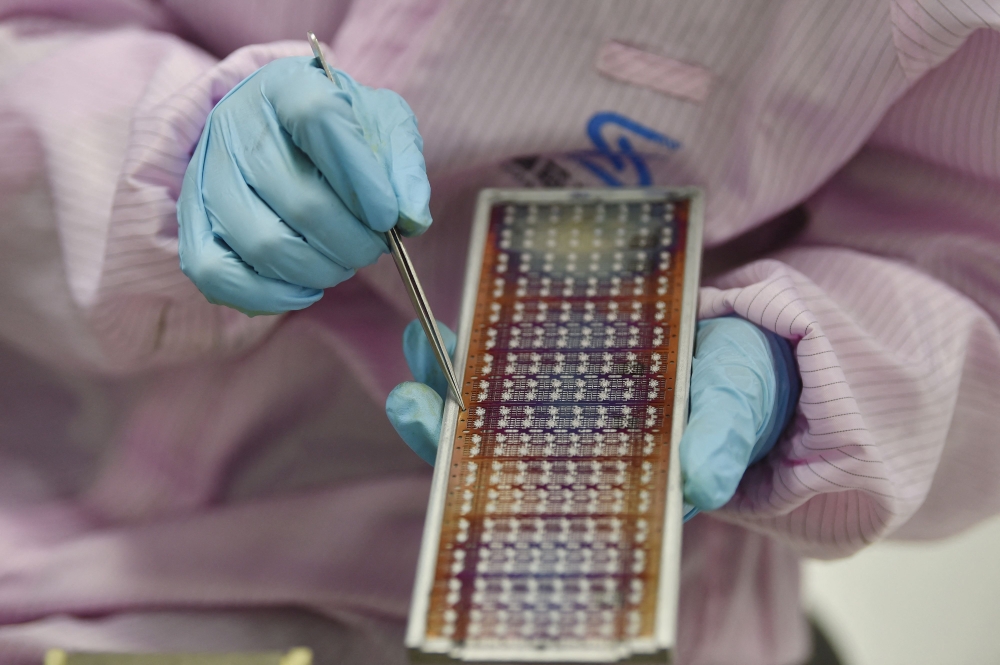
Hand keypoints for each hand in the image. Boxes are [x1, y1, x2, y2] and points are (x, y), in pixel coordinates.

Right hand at [177, 56, 430, 315]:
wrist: (282, 132)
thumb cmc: (341, 131)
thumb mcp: (382, 127)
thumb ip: (403, 167)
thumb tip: (412, 220)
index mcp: (286, 86)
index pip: (318, 118)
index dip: (360, 175)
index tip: (389, 217)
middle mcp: (235, 126)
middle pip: (299, 200)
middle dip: (353, 241)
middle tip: (375, 247)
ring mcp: (206, 175)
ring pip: (264, 244)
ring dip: (321, 270)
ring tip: (344, 262)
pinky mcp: (192, 222)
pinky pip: (216, 274)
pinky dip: (270, 296)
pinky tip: (306, 288)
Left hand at [385, 317, 798, 515]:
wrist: (748, 352)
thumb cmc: (741, 392)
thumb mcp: (735, 411)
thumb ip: (719, 443)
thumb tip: (701, 484)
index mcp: (608, 478)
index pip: (534, 492)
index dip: (487, 483)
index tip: (446, 461)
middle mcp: (576, 450)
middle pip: (495, 451)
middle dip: (445, 429)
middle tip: (410, 401)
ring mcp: (564, 408)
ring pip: (493, 404)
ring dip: (450, 377)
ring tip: (420, 338)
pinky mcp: (563, 367)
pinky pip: (511, 359)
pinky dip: (481, 342)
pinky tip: (457, 316)